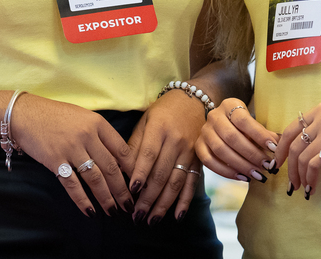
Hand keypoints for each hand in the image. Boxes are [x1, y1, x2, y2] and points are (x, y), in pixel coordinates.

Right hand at [9, 94, 135, 216]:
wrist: (24, 113)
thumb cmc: (55, 115)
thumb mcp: (83, 117)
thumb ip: (100, 134)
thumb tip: (118, 158)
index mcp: (97, 123)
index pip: (122, 149)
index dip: (133, 170)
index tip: (139, 183)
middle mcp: (87, 135)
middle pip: (111, 168)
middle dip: (122, 190)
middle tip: (130, 205)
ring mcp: (70, 148)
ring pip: (95, 178)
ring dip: (106, 198)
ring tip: (113, 211)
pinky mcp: (55, 161)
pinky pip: (73, 185)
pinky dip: (83, 200)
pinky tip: (90, 211)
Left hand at [124, 89, 208, 223]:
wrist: (196, 100)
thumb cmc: (164, 110)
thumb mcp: (146, 119)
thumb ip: (135, 144)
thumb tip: (122, 170)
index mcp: (159, 128)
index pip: (148, 154)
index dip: (140, 174)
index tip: (130, 191)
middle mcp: (176, 141)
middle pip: (161, 173)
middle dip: (148, 198)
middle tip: (136, 216)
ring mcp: (189, 152)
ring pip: (176, 182)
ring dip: (164, 204)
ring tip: (152, 220)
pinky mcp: (199, 160)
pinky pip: (192, 183)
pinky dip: (185, 201)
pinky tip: (177, 216)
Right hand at [195, 98, 279, 183]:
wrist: (222, 124)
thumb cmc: (244, 126)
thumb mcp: (254, 125)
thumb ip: (265, 135)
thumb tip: (281, 148)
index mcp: (229, 105)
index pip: (244, 120)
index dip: (259, 135)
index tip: (274, 148)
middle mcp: (214, 116)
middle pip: (231, 137)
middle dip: (251, 154)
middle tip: (267, 166)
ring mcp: (204, 131)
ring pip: (220, 150)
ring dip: (241, 165)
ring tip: (257, 175)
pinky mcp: (199, 146)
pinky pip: (209, 161)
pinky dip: (226, 172)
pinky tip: (242, 177)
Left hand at [278, 103, 320, 198]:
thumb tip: (303, 150)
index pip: (291, 129)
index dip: (280, 149)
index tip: (278, 164)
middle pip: (293, 144)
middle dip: (288, 167)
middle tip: (290, 183)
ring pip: (303, 156)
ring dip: (299, 176)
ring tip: (302, 188)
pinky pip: (316, 164)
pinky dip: (311, 178)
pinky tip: (313, 187)